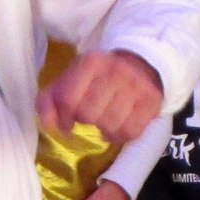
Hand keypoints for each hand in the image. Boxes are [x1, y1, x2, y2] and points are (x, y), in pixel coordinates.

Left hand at [39, 50, 163, 146]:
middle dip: (84, 121)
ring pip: (110, 124)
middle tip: (88, 118)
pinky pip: (130, 132)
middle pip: (88, 114)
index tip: (66, 123)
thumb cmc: (97, 79)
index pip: (67, 98)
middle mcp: (116, 70)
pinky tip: (115, 129)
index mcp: (91, 62)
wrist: (139, 66)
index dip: (62, 117)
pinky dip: (119, 136)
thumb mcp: (70, 82)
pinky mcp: (152, 101)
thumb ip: (49, 101)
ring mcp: (137, 85)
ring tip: (103, 121)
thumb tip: (47, 123)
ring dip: (103, 129)